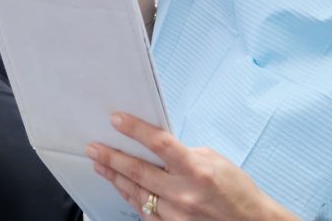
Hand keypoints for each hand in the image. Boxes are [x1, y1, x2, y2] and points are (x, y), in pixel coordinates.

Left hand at [86, 113, 298, 220]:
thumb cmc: (236, 190)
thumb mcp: (215, 160)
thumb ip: (185, 154)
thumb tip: (157, 147)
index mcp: (197, 170)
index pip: (159, 144)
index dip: (135, 130)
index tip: (117, 120)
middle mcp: (184, 194)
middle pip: (138, 171)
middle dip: (112, 157)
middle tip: (94, 148)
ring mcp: (177, 216)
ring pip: (136, 193)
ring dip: (116, 177)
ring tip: (100, 166)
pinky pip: (144, 212)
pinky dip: (131, 197)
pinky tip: (122, 187)